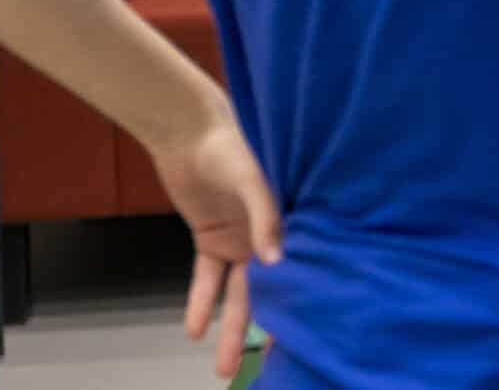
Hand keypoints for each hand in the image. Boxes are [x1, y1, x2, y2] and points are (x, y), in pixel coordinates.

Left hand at [144, 109, 281, 380]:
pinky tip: (194, 331)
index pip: (302, 264)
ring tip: (223, 366)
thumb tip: (276, 263)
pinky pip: (207, 279)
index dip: (305, 295)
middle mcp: (268, 234)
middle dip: (265, 327)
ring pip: (238, 293)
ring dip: (230, 327)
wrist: (188, 132)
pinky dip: (200, 303)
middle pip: (270, 289)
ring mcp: (240, 240)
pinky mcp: (211, 240)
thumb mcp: (251, 177)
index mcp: (291, 218)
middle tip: (267, 363)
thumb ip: (264, 216)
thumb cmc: (231, 145)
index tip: (311, 331)